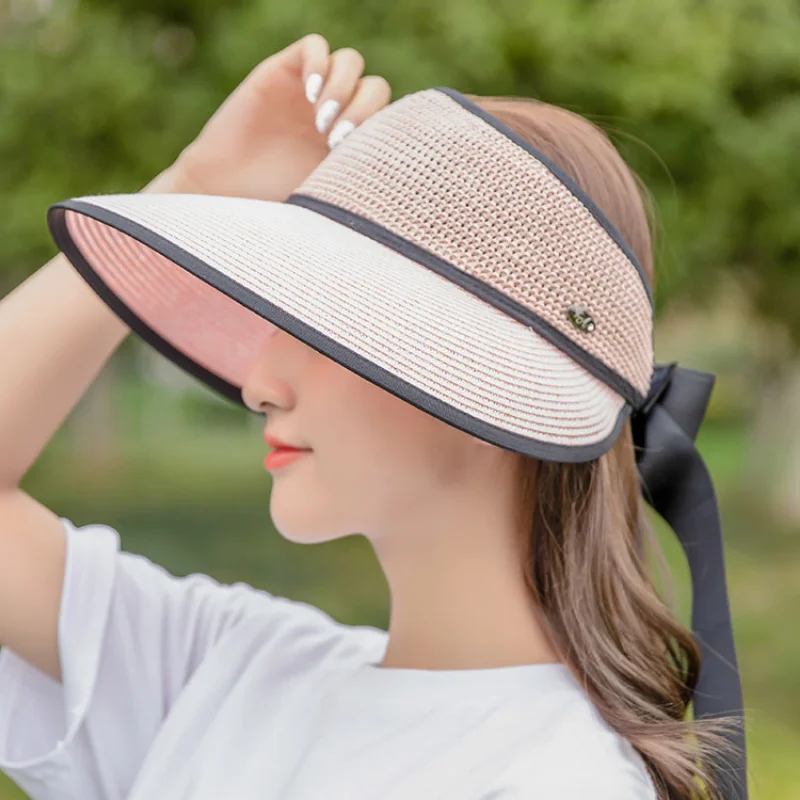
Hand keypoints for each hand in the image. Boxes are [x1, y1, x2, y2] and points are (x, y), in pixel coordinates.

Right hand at [146, 34, 390, 200]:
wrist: (222, 190)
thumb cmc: (271, 203)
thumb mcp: (326, 196)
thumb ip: (357, 180)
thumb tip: (397, 189)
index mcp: (351, 142)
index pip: (387, 116)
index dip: (380, 128)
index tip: (353, 156)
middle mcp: (335, 113)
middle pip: (374, 87)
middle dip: (362, 110)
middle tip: (336, 140)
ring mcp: (309, 90)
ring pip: (350, 62)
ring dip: (343, 88)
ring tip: (321, 121)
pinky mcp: (282, 71)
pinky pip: (314, 46)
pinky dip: (319, 63)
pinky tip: (310, 94)